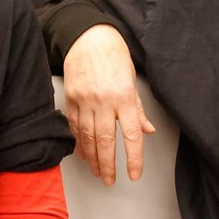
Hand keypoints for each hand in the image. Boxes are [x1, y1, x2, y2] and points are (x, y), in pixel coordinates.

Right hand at [64, 24, 155, 184]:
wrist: (88, 37)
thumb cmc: (113, 56)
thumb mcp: (132, 80)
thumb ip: (138, 109)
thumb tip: (146, 130)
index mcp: (124, 97)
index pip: (131, 135)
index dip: (133, 158)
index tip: (133, 174)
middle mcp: (104, 101)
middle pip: (105, 141)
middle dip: (108, 165)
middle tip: (110, 180)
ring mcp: (85, 100)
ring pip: (88, 137)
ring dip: (92, 158)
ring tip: (97, 171)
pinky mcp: (71, 99)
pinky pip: (75, 126)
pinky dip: (79, 142)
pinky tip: (83, 153)